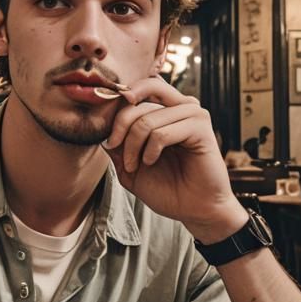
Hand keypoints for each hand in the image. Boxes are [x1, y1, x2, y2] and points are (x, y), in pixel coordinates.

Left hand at [103, 77, 246, 243]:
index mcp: (164, 108)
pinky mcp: (200, 127)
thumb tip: (100, 125)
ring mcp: (192, 113)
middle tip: (115, 148)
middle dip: (119, 127)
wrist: (194, 210)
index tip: (109, 139)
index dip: (115, 110)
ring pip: (146, 118)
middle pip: (137, 98)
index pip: (134, 91)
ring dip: (133, 145)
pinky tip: (151, 162)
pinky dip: (150, 150)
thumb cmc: (167, 187)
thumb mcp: (129, 165)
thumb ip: (116, 144)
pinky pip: (161, 132)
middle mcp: (179, 105)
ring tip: (135, 165)